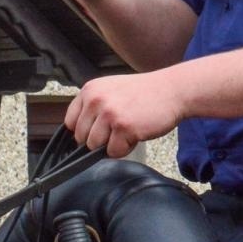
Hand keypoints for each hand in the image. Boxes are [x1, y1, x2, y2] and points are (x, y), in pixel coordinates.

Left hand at [66, 70, 185, 157]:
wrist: (172, 90)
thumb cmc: (144, 93)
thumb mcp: (111, 90)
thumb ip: (93, 106)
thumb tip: (78, 133)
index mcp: (89, 90)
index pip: (70, 122)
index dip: (84, 131)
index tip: (96, 132)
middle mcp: (95, 100)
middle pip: (81, 137)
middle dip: (99, 139)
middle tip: (118, 129)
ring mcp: (109, 113)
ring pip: (95, 146)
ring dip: (111, 145)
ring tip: (127, 131)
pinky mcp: (123, 127)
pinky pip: (114, 152)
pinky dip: (125, 149)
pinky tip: (136, 134)